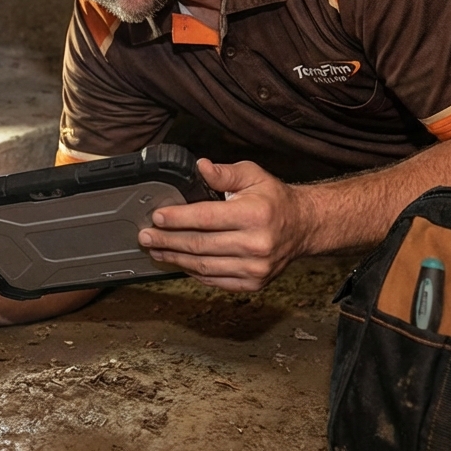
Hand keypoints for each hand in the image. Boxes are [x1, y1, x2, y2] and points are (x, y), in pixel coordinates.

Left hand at [137, 159, 317, 291]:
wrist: (304, 227)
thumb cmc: (275, 200)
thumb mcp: (253, 175)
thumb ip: (224, 173)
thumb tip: (200, 167)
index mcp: (255, 215)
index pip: (205, 218)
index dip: (177, 218)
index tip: (156, 217)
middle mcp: (257, 245)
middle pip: (200, 245)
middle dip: (167, 241)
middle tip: (146, 236)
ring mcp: (256, 268)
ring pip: (204, 266)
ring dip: (175, 259)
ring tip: (156, 251)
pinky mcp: (254, 283)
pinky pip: (215, 280)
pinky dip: (193, 272)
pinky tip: (179, 262)